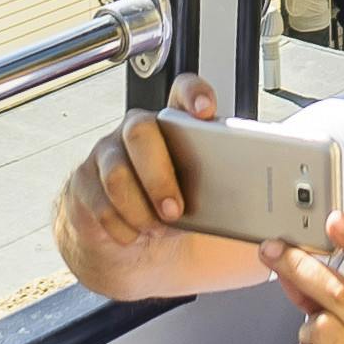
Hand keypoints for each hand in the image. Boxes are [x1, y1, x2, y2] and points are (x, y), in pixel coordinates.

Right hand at [56, 79, 227, 276]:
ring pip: (116, 173)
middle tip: (174, 210)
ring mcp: (106, 155)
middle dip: (159, 175)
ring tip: (156, 229)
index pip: (182, 91)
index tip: (205, 112)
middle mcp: (137, 133)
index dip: (193, 94)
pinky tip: (134, 234)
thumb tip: (260, 194)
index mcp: (174, 127)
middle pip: (141, 130)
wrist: (137, 253)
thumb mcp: (207, 202)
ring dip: (140, 210)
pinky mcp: (83, 184)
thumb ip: (227, 189)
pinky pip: (99, 203)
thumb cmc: (175, 217)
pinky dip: (122, 227)